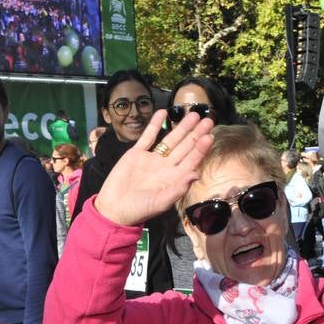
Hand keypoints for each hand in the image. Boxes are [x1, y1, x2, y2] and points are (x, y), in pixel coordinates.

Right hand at [94, 110, 213, 225]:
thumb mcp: (162, 202)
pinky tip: (163, 112)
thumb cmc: (139, 210)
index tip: (209, 136)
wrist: (114, 209)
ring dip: (181, 127)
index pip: (191, 160)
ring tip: (192, 114)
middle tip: (208, 120)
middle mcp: (166, 166)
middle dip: (196, 133)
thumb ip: (179, 188)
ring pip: (170, 139)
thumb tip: (197, 174)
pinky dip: (154, 125)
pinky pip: (148, 137)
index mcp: (174, 178)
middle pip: (185, 147)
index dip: (201, 148)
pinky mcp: (136, 154)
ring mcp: (152, 159)